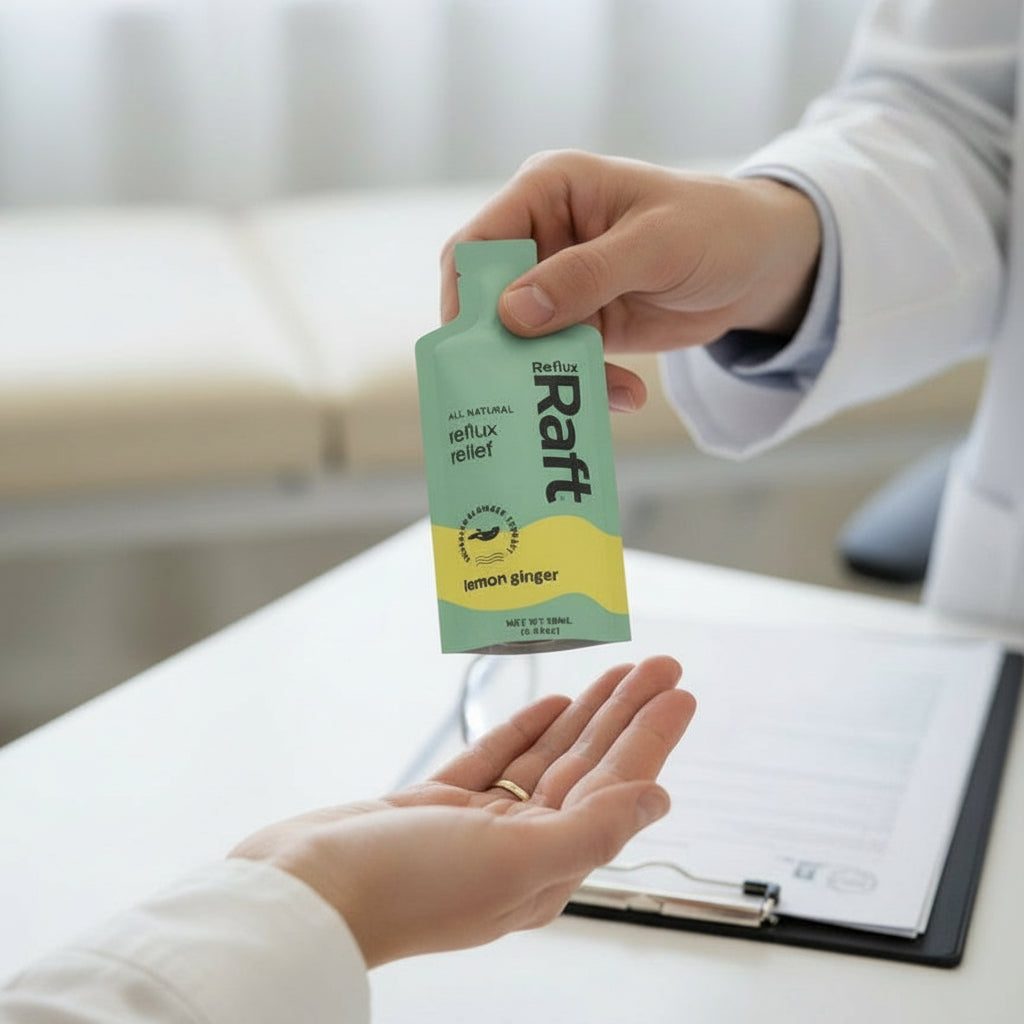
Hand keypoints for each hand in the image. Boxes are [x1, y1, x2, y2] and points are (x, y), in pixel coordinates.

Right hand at [230, 655, 694, 967]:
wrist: (303, 893)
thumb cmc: (402, 887)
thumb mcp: (512, 863)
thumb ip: (591, 829)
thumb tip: (657, 801)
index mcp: (545, 869)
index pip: (615, 790)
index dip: (651, 737)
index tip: (679, 693)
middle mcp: (518, 848)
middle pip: (588, 768)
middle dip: (626, 714)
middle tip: (660, 665)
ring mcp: (476, 826)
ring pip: (546, 758)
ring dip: (585, 715)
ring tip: (619, 673)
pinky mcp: (437, 807)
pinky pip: (496, 761)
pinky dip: (525, 730)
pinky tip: (552, 705)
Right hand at [441, 150, 820, 411]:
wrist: (762, 263)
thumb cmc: (714, 227)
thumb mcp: (656, 246)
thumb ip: (586, 275)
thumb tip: (512, 312)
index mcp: (548, 191)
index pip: (479, 241)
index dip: (466, 293)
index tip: (473, 347)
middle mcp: (544, 236)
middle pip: (490, 298)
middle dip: (501, 346)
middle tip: (512, 389)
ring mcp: (561, 284)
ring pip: (525, 339)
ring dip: (548, 373)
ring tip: (581, 400)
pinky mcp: (583, 323)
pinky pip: (563, 360)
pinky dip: (585, 383)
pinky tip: (623, 394)